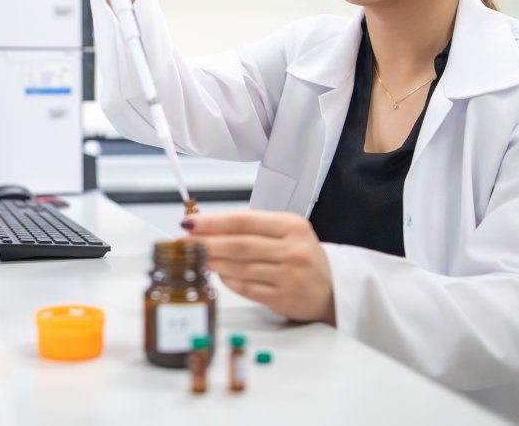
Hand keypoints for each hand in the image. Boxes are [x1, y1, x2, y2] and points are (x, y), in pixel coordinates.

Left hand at [183, 211, 335, 324]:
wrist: (332, 288)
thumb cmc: (303, 257)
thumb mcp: (286, 233)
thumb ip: (251, 229)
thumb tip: (208, 228)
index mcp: (292, 226)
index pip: (244, 221)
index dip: (213, 222)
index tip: (190, 223)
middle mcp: (292, 250)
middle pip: (239, 245)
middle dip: (207, 243)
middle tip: (185, 243)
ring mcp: (289, 276)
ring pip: (240, 268)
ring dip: (214, 262)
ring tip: (197, 258)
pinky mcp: (284, 298)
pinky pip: (247, 288)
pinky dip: (229, 281)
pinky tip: (219, 274)